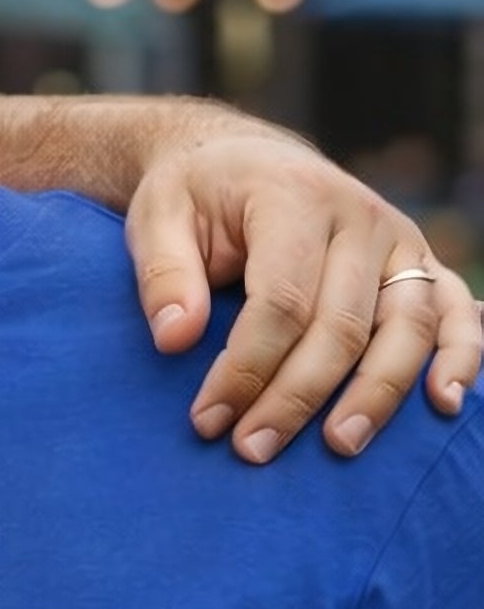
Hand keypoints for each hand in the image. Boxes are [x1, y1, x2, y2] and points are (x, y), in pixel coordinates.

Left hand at [126, 128, 479, 459]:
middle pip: (342, 324)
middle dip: (297, 396)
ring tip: (340, 447)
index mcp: (294, 198)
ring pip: (407, 326)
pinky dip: (461, 356)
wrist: (244, 159)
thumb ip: (163, 276)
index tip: (207, 418)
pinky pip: (454, 312)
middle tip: (252, 449)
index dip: (245, 368)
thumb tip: (175, 340)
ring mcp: (400, 240)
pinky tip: (444, 403)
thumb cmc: (197, 195)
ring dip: (377, 393)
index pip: (281, 300)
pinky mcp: (420, 262)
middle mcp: (360, 217)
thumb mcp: (156, 217)